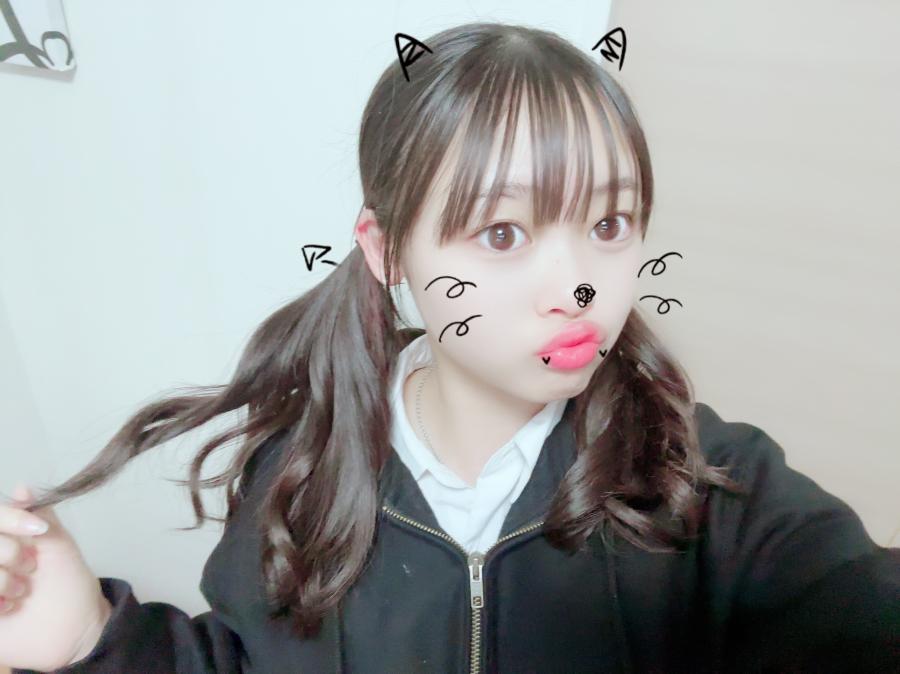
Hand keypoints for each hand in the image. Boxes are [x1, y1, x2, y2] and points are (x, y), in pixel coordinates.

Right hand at [0, 484, 111, 671]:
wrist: (73, 628)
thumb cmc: (69, 583)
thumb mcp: (59, 544)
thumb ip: (40, 516)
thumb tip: (22, 487)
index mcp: (6, 536)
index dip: (9, 519)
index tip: (37, 531)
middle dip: (8, 551)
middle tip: (31, 567)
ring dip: (2, 579)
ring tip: (22, 592)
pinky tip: (7, 608)